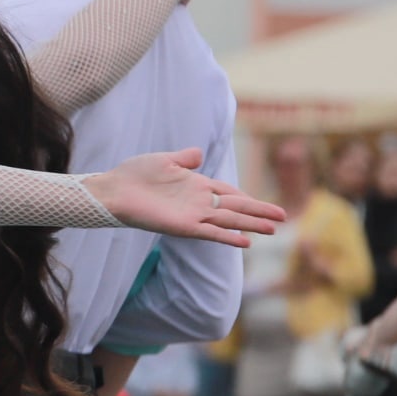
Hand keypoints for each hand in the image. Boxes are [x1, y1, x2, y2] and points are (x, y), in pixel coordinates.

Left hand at [81, 148, 283, 246]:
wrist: (113, 188)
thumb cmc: (134, 174)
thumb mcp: (163, 160)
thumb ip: (183, 158)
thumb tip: (198, 154)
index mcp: (196, 185)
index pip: (229, 193)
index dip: (248, 198)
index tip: (267, 206)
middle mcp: (198, 202)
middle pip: (235, 207)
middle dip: (259, 212)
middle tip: (283, 218)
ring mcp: (192, 215)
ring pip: (228, 220)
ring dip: (250, 224)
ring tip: (273, 229)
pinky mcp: (182, 226)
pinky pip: (210, 232)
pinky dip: (227, 236)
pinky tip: (245, 242)